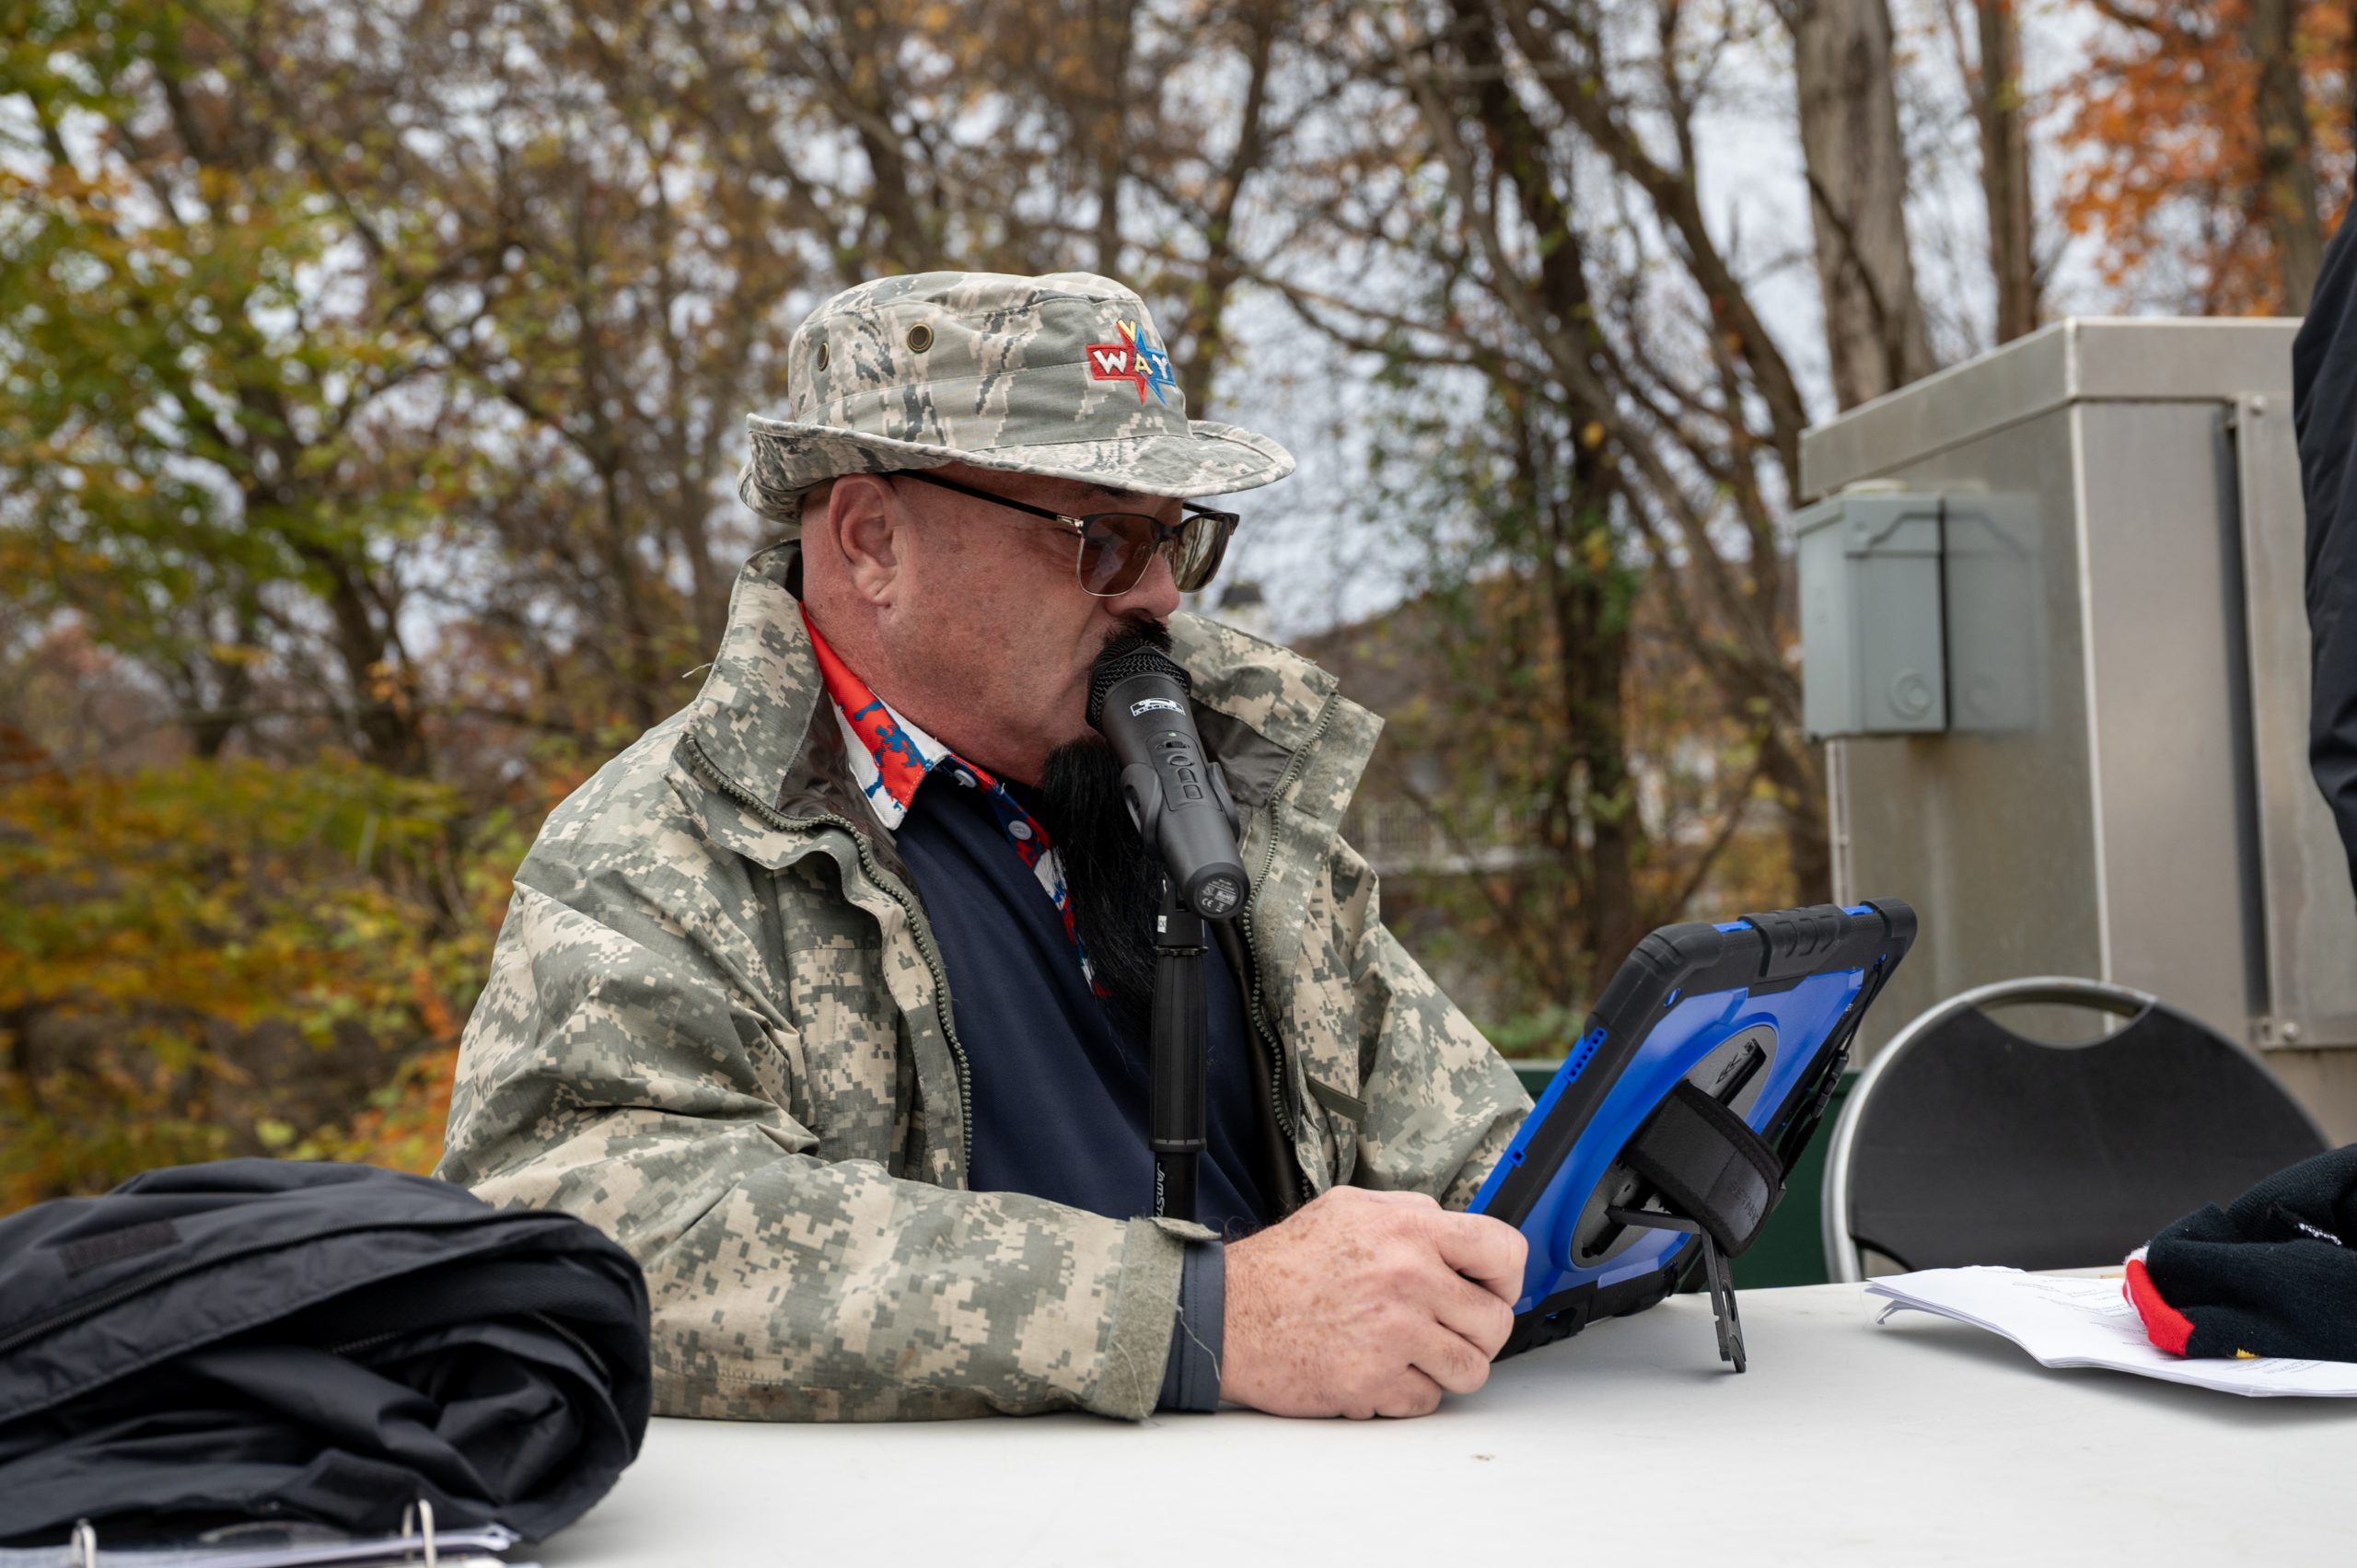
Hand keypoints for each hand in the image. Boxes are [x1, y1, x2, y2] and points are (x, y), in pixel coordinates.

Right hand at [1218, 1186, 1527, 1417]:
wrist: (1227, 1312)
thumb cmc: (1284, 1264)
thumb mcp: (1351, 1208)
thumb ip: (1412, 1215)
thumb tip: (1459, 1238)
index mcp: (1409, 1229)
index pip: (1504, 1251)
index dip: (1506, 1278)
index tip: (1491, 1289)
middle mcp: (1409, 1278)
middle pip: (1495, 1322)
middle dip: (1475, 1332)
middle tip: (1445, 1330)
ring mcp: (1394, 1333)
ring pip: (1471, 1369)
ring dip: (1446, 1368)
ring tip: (1412, 1354)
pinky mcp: (1374, 1381)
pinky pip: (1428, 1401)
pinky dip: (1409, 1394)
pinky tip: (1380, 1370)